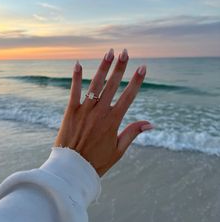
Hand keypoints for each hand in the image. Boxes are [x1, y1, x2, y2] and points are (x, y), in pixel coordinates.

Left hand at [54, 48, 153, 175]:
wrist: (71, 169)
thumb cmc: (97, 161)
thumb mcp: (119, 150)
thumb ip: (133, 133)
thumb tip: (151, 123)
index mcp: (113, 121)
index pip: (129, 96)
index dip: (137, 81)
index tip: (143, 67)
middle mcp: (100, 112)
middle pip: (112, 85)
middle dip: (120, 67)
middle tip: (125, 52)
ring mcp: (84, 110)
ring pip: (96, 84)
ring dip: (103, 67)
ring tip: (109, 53)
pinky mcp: (70, 111)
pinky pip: (74, 91)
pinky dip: (76, 77)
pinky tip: (78, 63)